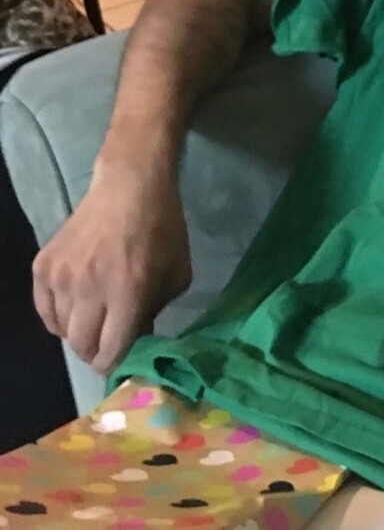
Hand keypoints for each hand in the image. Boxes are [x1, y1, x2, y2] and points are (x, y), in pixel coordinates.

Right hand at [32, 160, 191, 373]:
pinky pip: (44, 310)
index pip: (109, 351)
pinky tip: (75, 306)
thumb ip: (156, 311)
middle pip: (81, 347)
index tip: (121, 360)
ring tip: (95, 316)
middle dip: (96, 352)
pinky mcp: (42, 266)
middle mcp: (89, 288)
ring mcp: (61, 277)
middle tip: (107, 342)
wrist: (129, 186)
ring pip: (61, 330)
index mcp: (128, 292)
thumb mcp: (176, 273)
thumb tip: (136, 339)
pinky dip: (58, 316)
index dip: (115, 362)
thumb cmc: (162, 229)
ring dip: (79, 331)